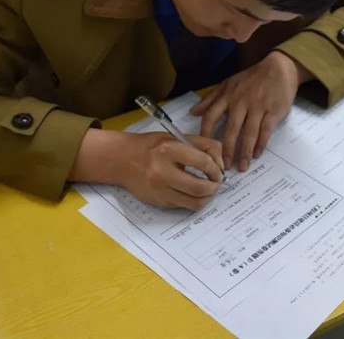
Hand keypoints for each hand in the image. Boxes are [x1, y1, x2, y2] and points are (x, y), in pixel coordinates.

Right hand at [72, 129, 223, 209]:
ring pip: (194, 203)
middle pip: (200, 188)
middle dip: (214, 187)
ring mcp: (159, 190)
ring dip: (207, 198)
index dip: (217, 169)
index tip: (219, 171)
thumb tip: (221, 165)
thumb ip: (204, 146)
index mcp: (169, 150)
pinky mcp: (158, 202)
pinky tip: (191, 191)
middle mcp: (162, 171)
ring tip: (208, 189)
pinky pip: (183, 205)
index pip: (203, 163)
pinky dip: (192, 200)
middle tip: (216, 183)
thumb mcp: (178, 137)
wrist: (122, 159)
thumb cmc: (153, 146)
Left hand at [190, 51, 311, 171]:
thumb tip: (192, 112)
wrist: (279, 69)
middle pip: (231, 130)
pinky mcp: (273, 112)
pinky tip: (257, 154)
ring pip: (249, 133)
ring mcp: (258, 107)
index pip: (211, 116)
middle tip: (224, 167)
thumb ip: (210, 99)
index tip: (203, 150)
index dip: (205, 134)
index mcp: (227, 96)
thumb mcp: (228, 84)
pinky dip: (261, 144)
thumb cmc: (252, 78)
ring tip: (242, 167)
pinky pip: (265, 131)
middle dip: (227, 150)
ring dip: (245, 152)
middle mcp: (240, 103)